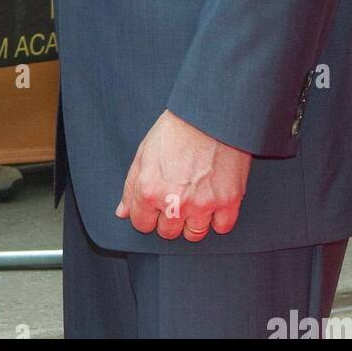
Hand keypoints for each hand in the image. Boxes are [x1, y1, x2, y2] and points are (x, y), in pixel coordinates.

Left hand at [115, 109, 250, 241]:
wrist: (209, 115)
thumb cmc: (175, 130)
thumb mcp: (143, 153)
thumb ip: (131, 186)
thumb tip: (123, 212)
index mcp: (149, 190)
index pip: (142, 224)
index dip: (146, 215)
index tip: (154, 207)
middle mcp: (174, 202)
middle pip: (167, 233)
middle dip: (168, 219)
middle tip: (175, 200)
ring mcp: (203, 204)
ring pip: (194, 235)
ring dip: (192, 222)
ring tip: (194, 201)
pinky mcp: (228, 202)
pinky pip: (221, 228)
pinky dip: (218, 219)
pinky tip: (213, 201)